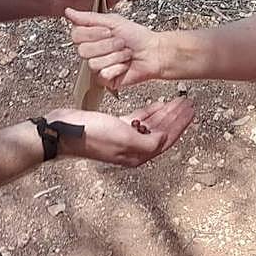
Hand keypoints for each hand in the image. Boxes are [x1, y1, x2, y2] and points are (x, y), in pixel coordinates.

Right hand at [47, 97, 193, 166]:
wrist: (64, 131)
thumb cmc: (92, 134)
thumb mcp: (123, 138)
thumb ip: (147, 142)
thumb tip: (165, 140)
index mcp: (137, 155)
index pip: (166, 139)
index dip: (180, 125)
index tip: (191, 111)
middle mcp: (133, 149)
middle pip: (162, 131)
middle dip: (176, 117)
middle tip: (188, 103)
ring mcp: (124, 138)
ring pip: (152, 125)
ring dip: (165, 112)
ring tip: (178, 100)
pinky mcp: (116, 127)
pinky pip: (139, 119)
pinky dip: (150, 111)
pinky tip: (158, 104)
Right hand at [66, 8, 162, 89]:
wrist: (153, 52)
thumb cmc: (137, 36)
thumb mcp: (113, 21)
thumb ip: (89, 18)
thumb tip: (69, 11)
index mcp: (91, 37)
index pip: (76, 35)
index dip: (93, 34)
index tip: (109, 31)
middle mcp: (92, 52)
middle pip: (82, 51)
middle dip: (106, 45)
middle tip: (121, 42)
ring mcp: (97, 67)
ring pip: (93, 63)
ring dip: (115, 56)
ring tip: (126, 54)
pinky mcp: (105, 80)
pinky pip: (103, 74)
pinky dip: (118, 68)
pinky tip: (125, 66)